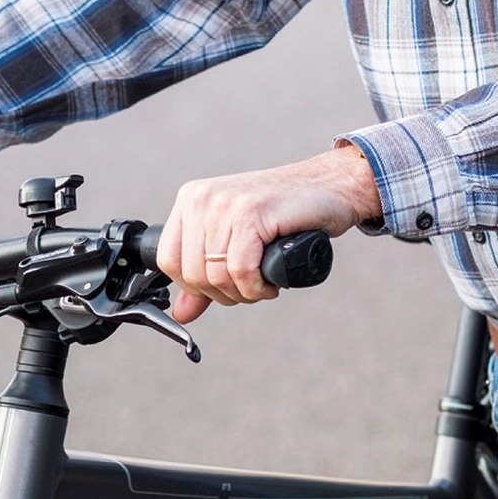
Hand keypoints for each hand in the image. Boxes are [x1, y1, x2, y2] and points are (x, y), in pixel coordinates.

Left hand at [156, 145, 381, 324]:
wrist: (329, 185)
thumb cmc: (284, 213)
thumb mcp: (235, 241)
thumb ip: (205, 275)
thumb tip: (181, 313)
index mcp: (191, 199)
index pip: (168, 261)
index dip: (195, 287)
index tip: (222, 287)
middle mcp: (202, 198)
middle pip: (192, 274)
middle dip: (223, 294)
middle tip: (250, 287)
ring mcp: (226, 203)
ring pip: (216, 276)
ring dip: (244, 293)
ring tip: (263, 282)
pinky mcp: (251, 212)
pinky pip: (241, 270)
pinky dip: (257, 287)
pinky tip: (271, 282)